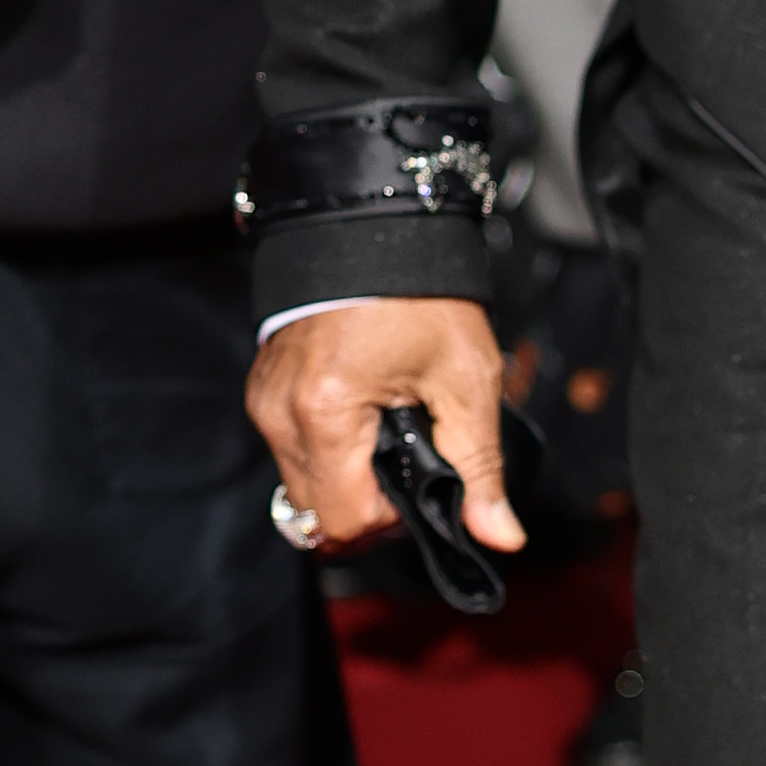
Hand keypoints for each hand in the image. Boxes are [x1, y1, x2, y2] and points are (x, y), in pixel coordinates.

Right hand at [247, 295, 520, 558]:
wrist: (376, 227)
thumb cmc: (421, 296)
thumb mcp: (466, 381)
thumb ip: (481, 467)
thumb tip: (502, 537)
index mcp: (324, 413)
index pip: (344, 522)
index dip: (392, 519)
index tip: (425, 480)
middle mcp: (278, 414)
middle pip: (318, 512)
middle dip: (369, 502)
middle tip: (412, 455)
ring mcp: (264, 402)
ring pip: (302, 486)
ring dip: (349, 475)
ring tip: (389, 427)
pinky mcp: (263, 391)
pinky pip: (293, 450)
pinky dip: (330, 448)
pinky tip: (364, 411)